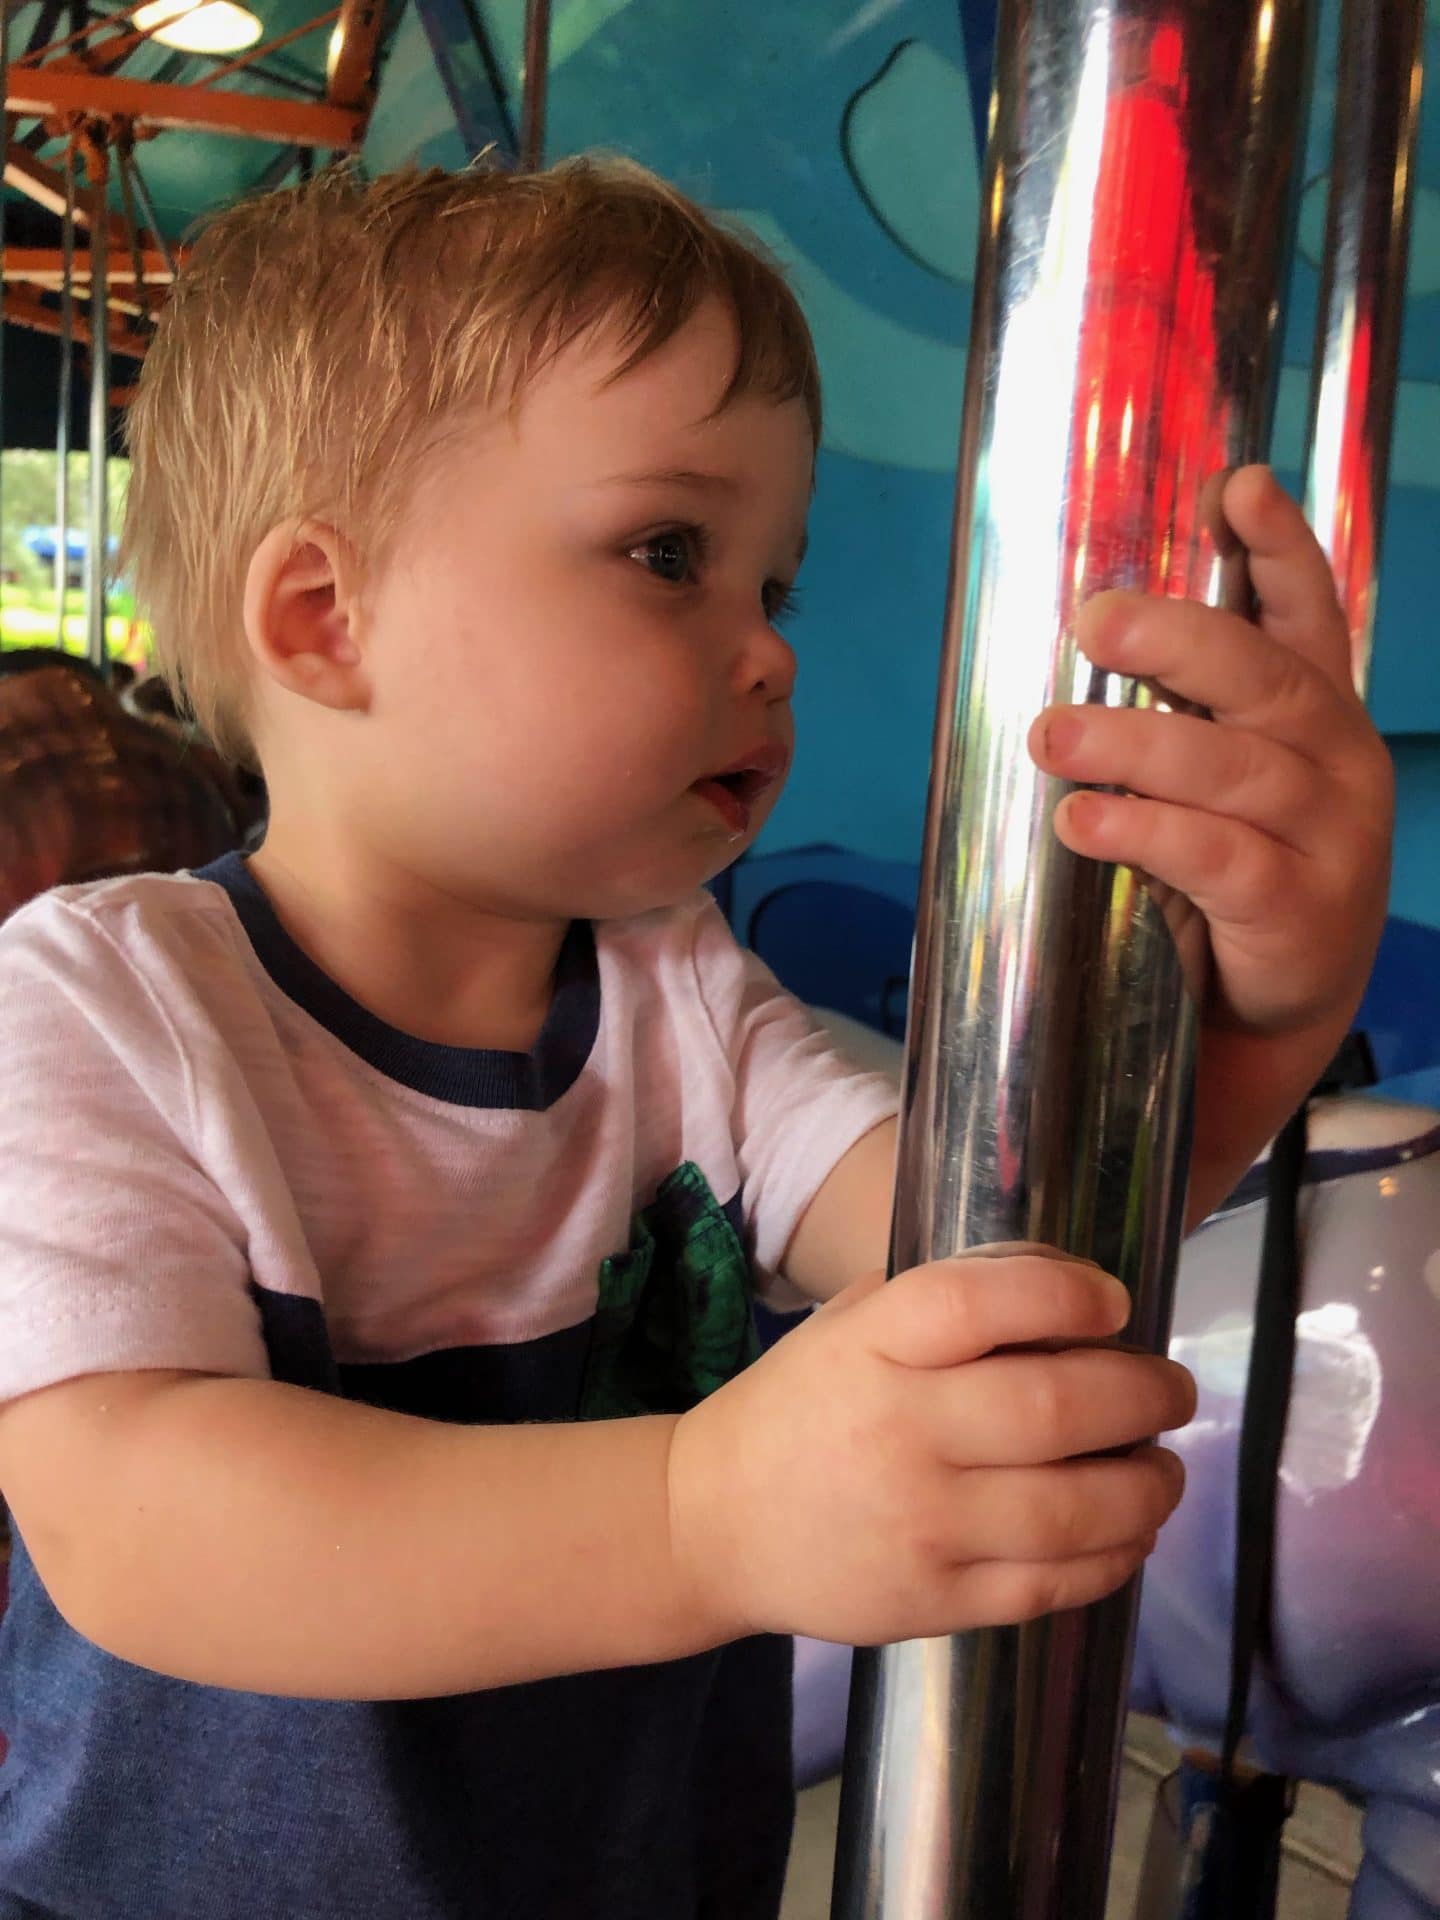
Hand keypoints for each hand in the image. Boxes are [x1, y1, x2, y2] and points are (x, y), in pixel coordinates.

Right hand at [665, 1251, 1194, 1646]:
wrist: (714, 1522)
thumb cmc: (802, 1407)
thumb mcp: (851, 1326)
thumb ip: (943, 1303)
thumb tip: (1072, 1291)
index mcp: (873, 1346)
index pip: (980, 1303)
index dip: (1067, 1294)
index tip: (1115, 1301)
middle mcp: (900, 1430)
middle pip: (1054, 1407)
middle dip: (1144, 1394)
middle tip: (1172, 1390)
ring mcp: (921, 1524)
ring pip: (1075, 1507)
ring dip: (1149, 1484)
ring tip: (1163, 1467)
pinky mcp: (934, 1601)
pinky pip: (1054, 1583)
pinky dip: (1115, 1556)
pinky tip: (1130, 1531)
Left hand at [1027, 465, 1392, 1037]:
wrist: (1280, 1002)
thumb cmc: (1236, 868)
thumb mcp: (1226, 779)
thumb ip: (1187, 711)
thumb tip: (1079, 632)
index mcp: (1320, 712)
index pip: (1310, 613)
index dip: (1279, 547)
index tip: (1237, 485)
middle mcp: (1339, 761)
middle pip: (1262, 678)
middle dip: (1176, 639)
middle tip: (1092, 619)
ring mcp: (1330, 837)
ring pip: (1232, 768)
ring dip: (1134, 744)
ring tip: (1051, 735)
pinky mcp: (1299, 909)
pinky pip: (1216, 856)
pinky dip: (1145, 834)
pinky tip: (1082, 821)